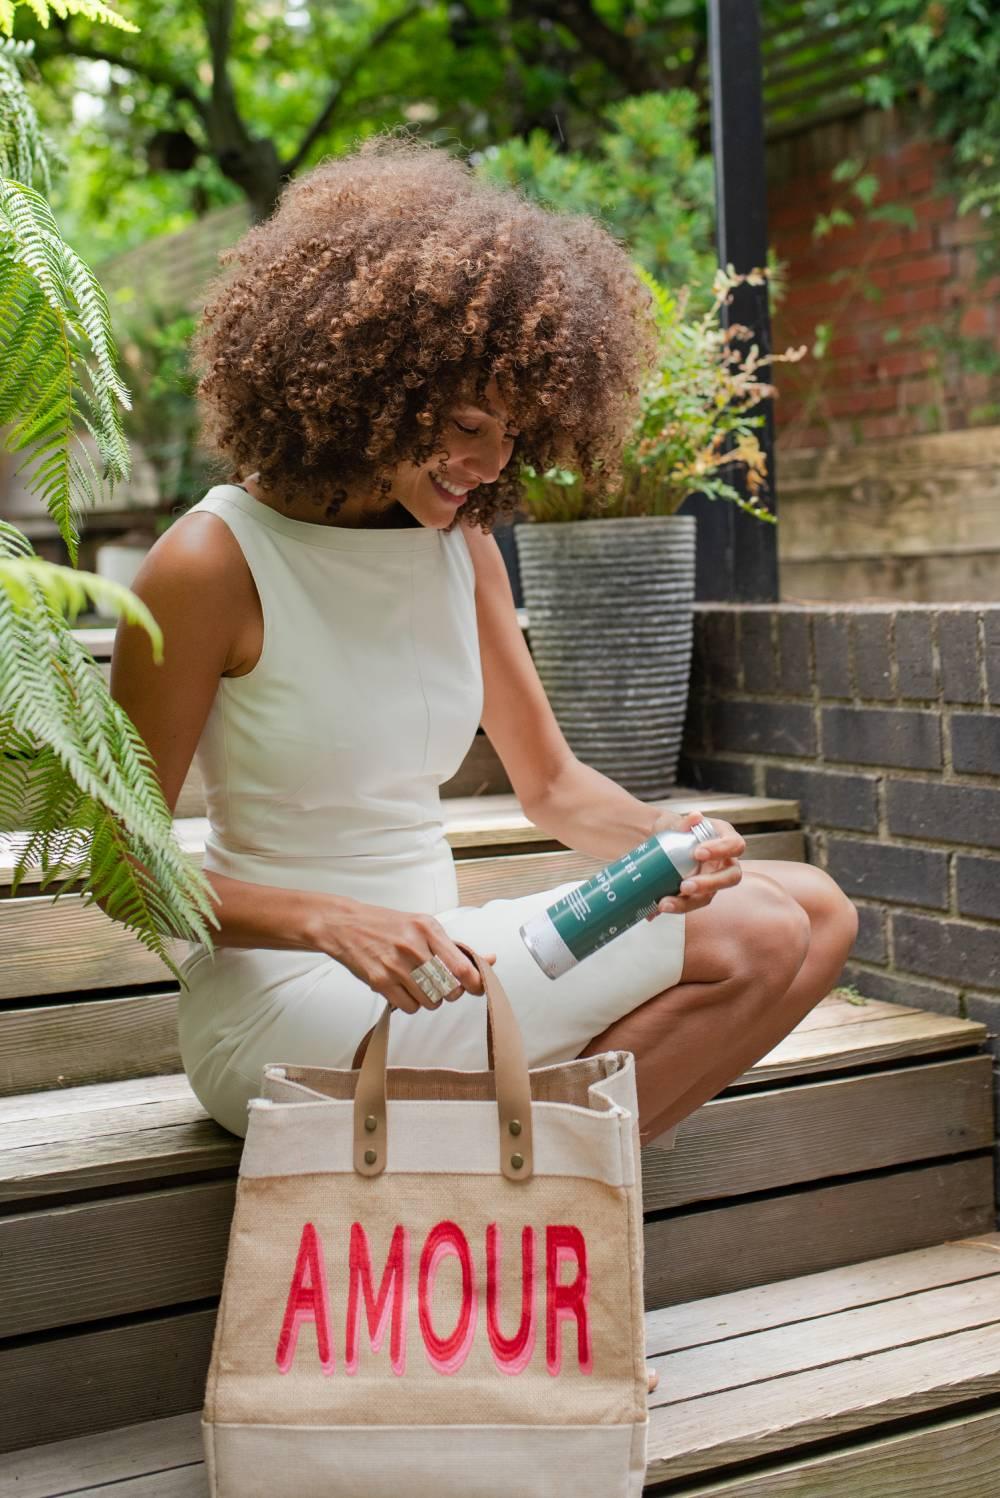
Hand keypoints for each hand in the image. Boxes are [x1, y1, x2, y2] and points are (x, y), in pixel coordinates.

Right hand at [308, 898, 496, 1014]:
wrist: (345, 925)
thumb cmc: (388, 926)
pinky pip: (410, 1007)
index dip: (475, 984)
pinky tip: (404, 990)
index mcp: (428, 929)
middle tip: (442, 985)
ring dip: (430, 999)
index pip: (462, 967)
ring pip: (431, 1002)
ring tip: (419, 985)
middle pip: (449, 989)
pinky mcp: (380, 981)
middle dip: (450, 992)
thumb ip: (455, 947)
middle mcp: (413, 946)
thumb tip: (490, 960)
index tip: (477, 987)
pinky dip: (412, 1004)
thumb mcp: (423, 926)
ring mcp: (396, 965)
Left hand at [645, 811, 743, 918]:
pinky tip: (660, 905)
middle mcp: (724, 862)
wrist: (660, 842)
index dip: (721, 850)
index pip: (734, 845)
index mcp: (724, 839)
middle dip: (709, 883)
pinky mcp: (698, 894)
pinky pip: (692, 903)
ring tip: (666, 902)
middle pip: (731, 877)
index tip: (698, 853)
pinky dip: (676, 905)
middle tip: (685, 885)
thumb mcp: (676, 822)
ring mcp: (713, 880)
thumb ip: (684, 821)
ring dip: (689, 902)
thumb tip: (694, 817)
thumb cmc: (675, 829)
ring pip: (710, 895)